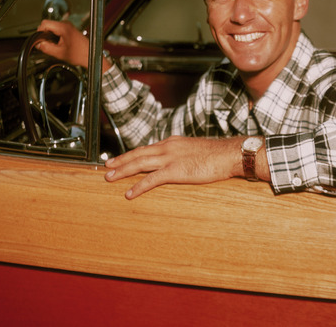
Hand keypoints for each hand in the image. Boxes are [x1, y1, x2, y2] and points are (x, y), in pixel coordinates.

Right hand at [35, 20, 89, 67]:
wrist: (90, 55)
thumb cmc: (79, 54)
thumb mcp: (60, 53)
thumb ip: (47, 48)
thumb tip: (38, 44)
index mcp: (63, 27)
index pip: (45, 23)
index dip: (39, 32)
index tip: (40, 40)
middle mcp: (65, 24)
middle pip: (47, 24)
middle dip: (44, 34)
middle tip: (47, 45)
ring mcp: (67, 25)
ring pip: (51, 27)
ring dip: (49, 36)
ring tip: (54, 45)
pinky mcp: (68, 29)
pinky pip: (56, 29)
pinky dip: (54, 36)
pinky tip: (58, 44)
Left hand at [104, 136, 262, 198]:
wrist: (228, 154)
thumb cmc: (216, 155)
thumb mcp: (195, 150)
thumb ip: (183, 155)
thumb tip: (179, 162)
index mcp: (172, 142)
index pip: (146, 148)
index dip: (131, 154)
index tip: (120, 159)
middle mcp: (167, 147)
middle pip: (138, 154)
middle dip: (121, 161)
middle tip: (107, 166)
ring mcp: (170, 158)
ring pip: (139, 164)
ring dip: (123, 171)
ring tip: (109, 178)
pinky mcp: (175, 171)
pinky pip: (151, 180)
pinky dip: (138, 187)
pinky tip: (128, 193)